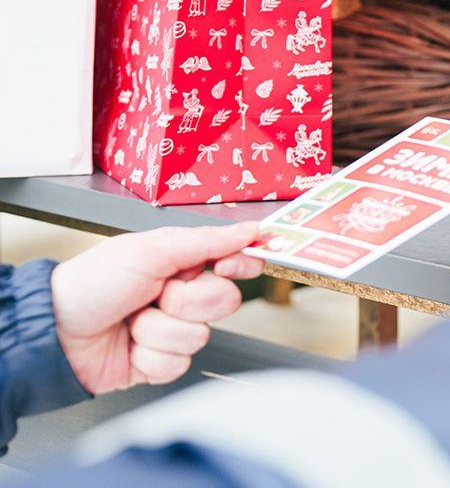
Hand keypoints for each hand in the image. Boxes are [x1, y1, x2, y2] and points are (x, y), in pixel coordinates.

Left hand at [50, 221, 262, 392]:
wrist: (54, 332)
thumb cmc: (93, 284)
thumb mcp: (150, 251)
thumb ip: (205, 241)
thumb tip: (249, 230)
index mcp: (183, 264)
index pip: (235, 262)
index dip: (239, 265)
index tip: (224, 267)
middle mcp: (181, 296)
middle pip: (224, 301)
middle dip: (187, 301)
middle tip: (156, 294)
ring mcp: (172, 331)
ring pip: (199, 336)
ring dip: (159, 330)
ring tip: (132, 321)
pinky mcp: (160, 363)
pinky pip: (178, 364)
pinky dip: (149, 356)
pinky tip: (129, 346)